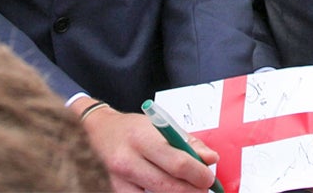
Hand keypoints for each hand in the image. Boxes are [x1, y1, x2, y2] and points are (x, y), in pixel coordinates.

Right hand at [72, 98, 217, 191]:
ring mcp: (120, 179)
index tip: (209, 179)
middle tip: (203, 190)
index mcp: (144, 138)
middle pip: (168, 185)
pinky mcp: (117, 190)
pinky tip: (168, 191)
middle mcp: (129, 160)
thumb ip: (189, 143)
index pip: (177, 162)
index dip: (198, 174)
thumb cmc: (136, 128)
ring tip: (188, 189)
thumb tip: (211, 159)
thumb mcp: (163, 126)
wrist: (100, 132)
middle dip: (191, 191)